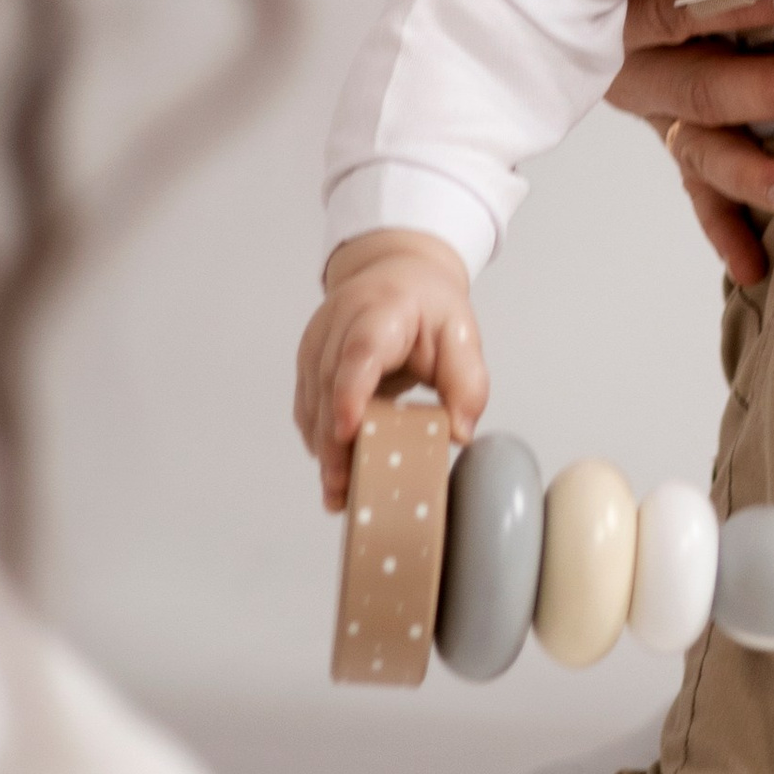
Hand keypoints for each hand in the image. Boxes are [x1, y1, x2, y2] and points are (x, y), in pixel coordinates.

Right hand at [295, 229, 486, 504]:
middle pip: (328, 388)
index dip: (350, 392)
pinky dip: (320, 444)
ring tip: (341, 496)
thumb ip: (466, 383)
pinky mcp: (307, 368)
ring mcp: (315, 348)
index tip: (348, 429)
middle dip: (335, 442)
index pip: (360, 352)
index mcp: (379, 312)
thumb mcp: (461, 334)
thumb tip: (458, 434)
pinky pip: (308, 411)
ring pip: (312, 405)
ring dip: (325, 452)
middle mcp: (336, 328)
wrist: (394, 277)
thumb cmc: (427, 307)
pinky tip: (336, 476)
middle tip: (346, 488)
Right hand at [605, 0, 773, 285]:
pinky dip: (727, 226)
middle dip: (770, 90)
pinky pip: (697, 188)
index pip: (680, 4)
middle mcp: (635, 59)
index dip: (736, 5)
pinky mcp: (675, 133)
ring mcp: (656, 103)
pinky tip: (754, 267)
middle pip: (700, 84)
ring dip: (755, 175)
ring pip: (701, 147)